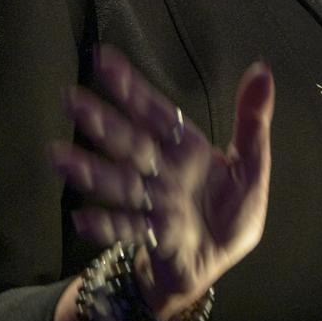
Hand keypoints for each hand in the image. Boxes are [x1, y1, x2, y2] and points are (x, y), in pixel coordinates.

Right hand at [49, 44, 273, 320]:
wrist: (218, 260)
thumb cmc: (231, 208)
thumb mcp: (251, 165)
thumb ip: (252, 121)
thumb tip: (262, 69)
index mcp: (185, 147)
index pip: (155, 112)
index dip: (132, 88)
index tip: (103, 60)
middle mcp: (162, 170)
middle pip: (130, 143)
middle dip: (102, 123)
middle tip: (71, 100)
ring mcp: (154, 203)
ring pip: (120, 183)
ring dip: (90, 171)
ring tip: (59, 157)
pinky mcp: (153, 236)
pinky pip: (126, 229)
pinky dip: (104, 224)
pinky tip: (80, 218)